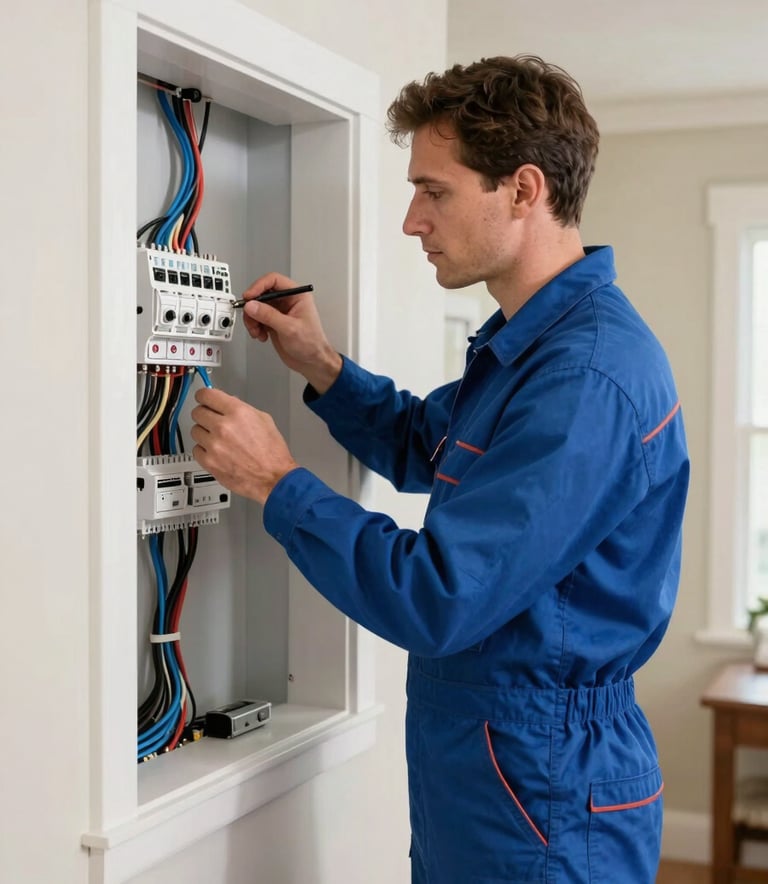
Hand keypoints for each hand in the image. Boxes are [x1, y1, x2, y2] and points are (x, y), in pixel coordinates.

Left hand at [190, 388, 298, 504]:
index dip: (204, 396)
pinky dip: (204, 450)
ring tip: (219, 440)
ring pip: (195, 431)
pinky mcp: (209, 462)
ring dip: (204, 434)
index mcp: (238, 412)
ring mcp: (215, 445)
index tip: (203, 399)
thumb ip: (241, 409)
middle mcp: (224, 427)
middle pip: (197, 412)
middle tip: (212, 421)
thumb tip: (226, 404)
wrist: (274, 478)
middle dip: (205, 415)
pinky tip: (217, 452)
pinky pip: (196, 450)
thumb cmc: (272, 453)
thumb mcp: (264, 420)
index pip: (206, 395)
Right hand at [239, 271, 342, 393]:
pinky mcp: (272, 322)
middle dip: (253, 306)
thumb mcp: (290, 328)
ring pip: (256, 307)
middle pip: (262, 293)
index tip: (249, 296)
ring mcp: (279, 312)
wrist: (311, 362)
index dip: (259, 286)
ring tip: (257, 331)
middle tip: (250, 316)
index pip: (274, 280)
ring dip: (252, 319)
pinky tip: (261, 335)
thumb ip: (269, 316)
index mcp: (297, 295)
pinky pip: (256, 318)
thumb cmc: (311, 344)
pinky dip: (254, 326)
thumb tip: (252, 306)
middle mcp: (287, 301)